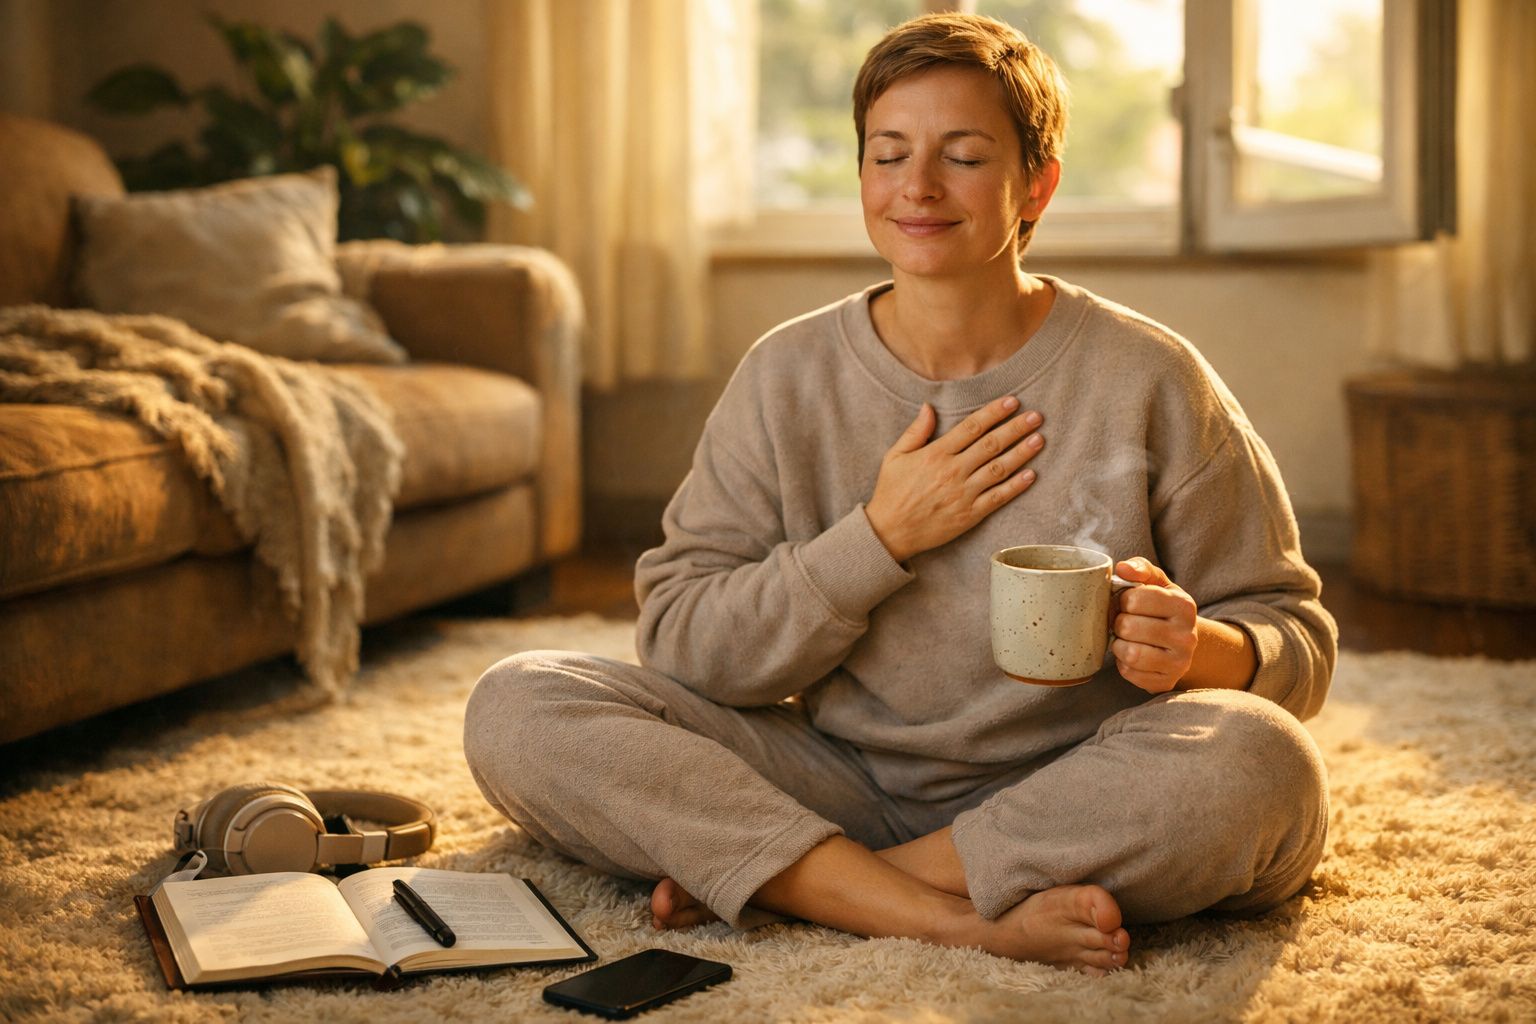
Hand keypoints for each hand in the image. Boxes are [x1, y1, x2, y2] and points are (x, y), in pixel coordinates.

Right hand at [865, 396, 1044, 562]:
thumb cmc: (891, 492)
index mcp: (936, 454)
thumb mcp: (895, 456)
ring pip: (999, 469)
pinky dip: (1016, 486)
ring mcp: (963, 494)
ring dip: (1022, 453)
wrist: (890, 532)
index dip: (994, 412)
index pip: (972, 427)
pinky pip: (998, 498)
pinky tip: (1031, 475)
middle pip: (991, 444)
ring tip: (1040, 439)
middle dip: (1016, 428)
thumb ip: (915, 431)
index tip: (1012, 402)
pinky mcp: (970, 515)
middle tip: (1036, 416)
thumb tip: (929, 406)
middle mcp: (953, 471)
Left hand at [1110, 557, 1197, 693]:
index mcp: (1184, 605)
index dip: (1122, 600)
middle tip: (1123, 622)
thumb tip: (1122, 568)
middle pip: (1128, 626)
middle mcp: (1187, 635)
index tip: (1127, 603)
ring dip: (1119, 645)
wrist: (1182, 643)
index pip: (1134, 599)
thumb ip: (1140, 568)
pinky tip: (1132, 655)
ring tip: (1126, 639)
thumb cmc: (1161, 608)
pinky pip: (1130, 673)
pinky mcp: (1166, 681)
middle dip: (1118, 623)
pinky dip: (1123, 664)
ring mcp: (1179, 662)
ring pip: (1130, 653)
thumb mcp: (1157, 583)